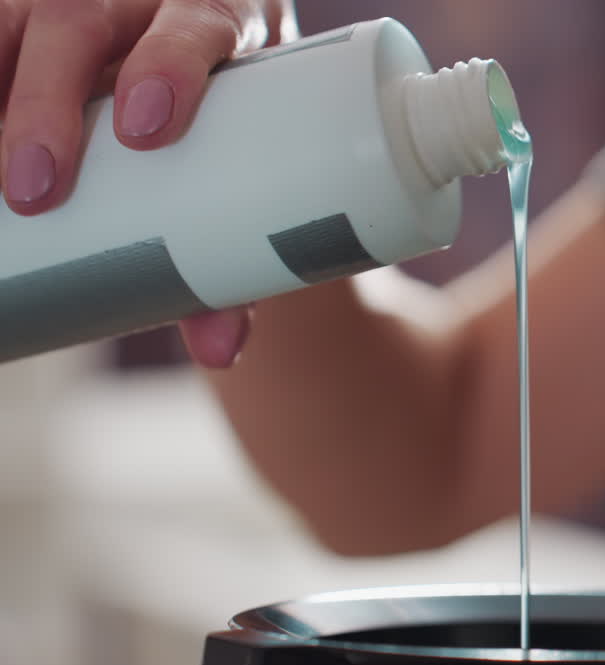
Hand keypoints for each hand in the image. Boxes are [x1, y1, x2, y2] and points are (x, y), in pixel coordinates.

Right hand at [1, 0, 295, 365]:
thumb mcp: (244, 165)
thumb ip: (236, 255)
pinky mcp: (22, 12)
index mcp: (218, 19)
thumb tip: (222, 352)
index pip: (194, 27)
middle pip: (81, 19)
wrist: (210, 56)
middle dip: (48, 102)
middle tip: (34, 186)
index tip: (148, 128)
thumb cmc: (231, 116)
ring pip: (16, 17)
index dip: (170, 66)